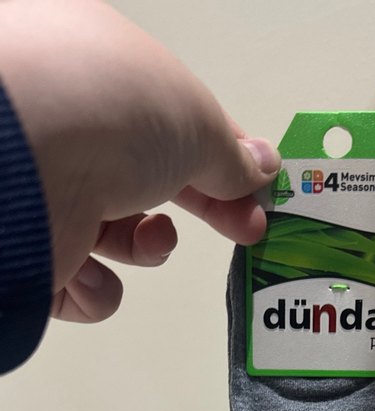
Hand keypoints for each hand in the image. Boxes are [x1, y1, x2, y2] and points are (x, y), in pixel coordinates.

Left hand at [0, 0, 279, 321]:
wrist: (26, 162)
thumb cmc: (104, 110)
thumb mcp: (194, 120)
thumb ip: (230, 153)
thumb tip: (260, 169)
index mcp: (99, 71)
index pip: (169, 119)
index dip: (221, 155)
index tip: (258, 189)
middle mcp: (67, 128)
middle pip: (149, 179)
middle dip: (203, 207)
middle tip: (246, 230)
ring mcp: (45, 190)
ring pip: (115, 235)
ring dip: (149, 246)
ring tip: (151, 239)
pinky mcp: (31, 252)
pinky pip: (80, 285)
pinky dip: (97, 288)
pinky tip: (91, 269)